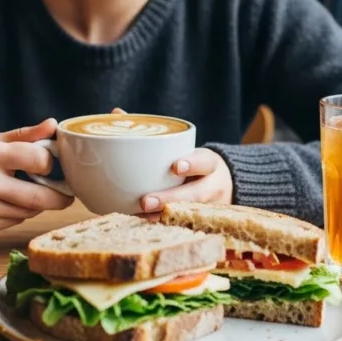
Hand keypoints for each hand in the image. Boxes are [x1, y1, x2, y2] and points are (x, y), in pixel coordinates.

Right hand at [0, 118, 73, 232]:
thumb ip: (24, 135)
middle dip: (59, 197)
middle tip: (67, 195)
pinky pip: (13, 222)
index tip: (47, 163)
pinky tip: (8, 203)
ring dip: (36, 204)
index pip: (37, 159)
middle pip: (39, 197)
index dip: (48, 162)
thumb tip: (53, 125)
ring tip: (32, 193)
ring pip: (28, 211)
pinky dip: (18, 213)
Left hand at [109, 108, 233, 217]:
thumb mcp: (185, 147)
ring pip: (187, 215)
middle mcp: (213, 187)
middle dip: (169, 199)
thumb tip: (116, 113)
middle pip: (195, 195)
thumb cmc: (194, 163)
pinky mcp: (199, 222)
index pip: (204, 161)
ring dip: (161, 217)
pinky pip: (181, 226)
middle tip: (144, 202)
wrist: (224, 186)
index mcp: (210, 164)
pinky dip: (162, 227)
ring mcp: (208, 208)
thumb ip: (154, 134)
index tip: (175, 166)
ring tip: (138, 217)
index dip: (192, 164)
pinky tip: (141, 226)